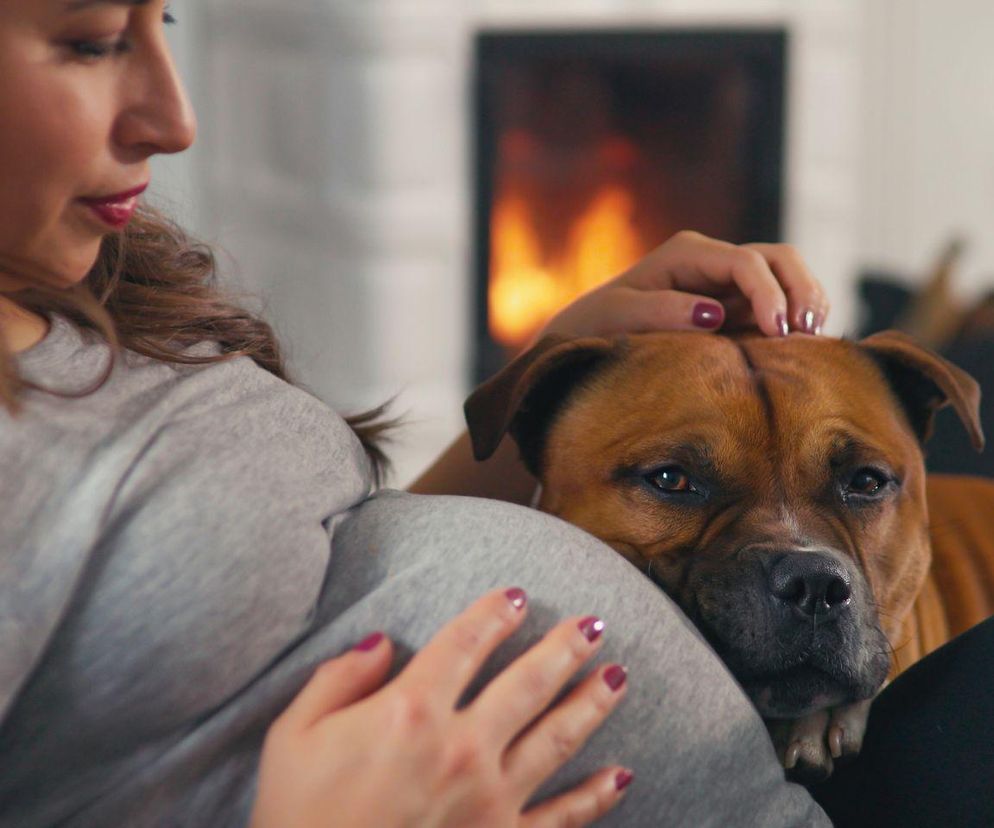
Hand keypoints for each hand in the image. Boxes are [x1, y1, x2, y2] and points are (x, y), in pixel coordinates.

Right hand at [250, 588, 631, 827]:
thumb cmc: (297, 817)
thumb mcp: (295, 735)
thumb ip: (340, 677)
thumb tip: (382, 641)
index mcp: (410, 712)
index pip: (465, 643)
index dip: (494, 613)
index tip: (517, 596)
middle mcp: (460, 747)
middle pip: (527, 682)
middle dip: (565, 648)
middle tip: (593, 624)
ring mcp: (489, 800)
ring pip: (556, 738)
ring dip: (592, 703)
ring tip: (619, 674)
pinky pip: (562, 819)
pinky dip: (595, 797)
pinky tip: (622, 775)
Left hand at [535, 230, 827, 341]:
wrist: (586, 337)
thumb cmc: (597, 324)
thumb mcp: (620, 315)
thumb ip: (663, 311)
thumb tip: (713, 314)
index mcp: (688, 253)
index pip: (745, 261)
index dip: (769, 293)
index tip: (778, 332)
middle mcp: (713, 261)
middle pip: (778, 258)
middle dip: (801, 289)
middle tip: (808, 334)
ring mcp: (727, 282)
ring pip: (786, 276)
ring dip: (806, 301)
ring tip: (814, 340)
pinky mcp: (735, 307)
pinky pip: (778, 304)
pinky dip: (796, 318)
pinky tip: (803, 345)